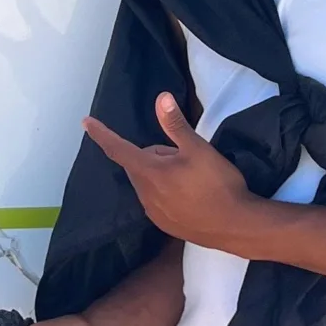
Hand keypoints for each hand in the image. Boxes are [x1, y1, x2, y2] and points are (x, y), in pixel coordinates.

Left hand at [83, 94, 257, 250]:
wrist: (238, 227)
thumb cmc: (218, 185)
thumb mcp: (199, 149)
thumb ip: (176, 125)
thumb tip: (161, 98)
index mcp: (150, 173)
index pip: (118, 149)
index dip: (102, 134)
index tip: (86, 122)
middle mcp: (145, 195)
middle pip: (139, 164)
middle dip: (154, 155)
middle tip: (184, 155)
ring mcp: (155, 213)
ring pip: (149, 182)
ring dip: (161, 174)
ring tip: (193, 177)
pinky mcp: (166, 226)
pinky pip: (157, 200)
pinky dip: (167, 192)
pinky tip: (192, 195)